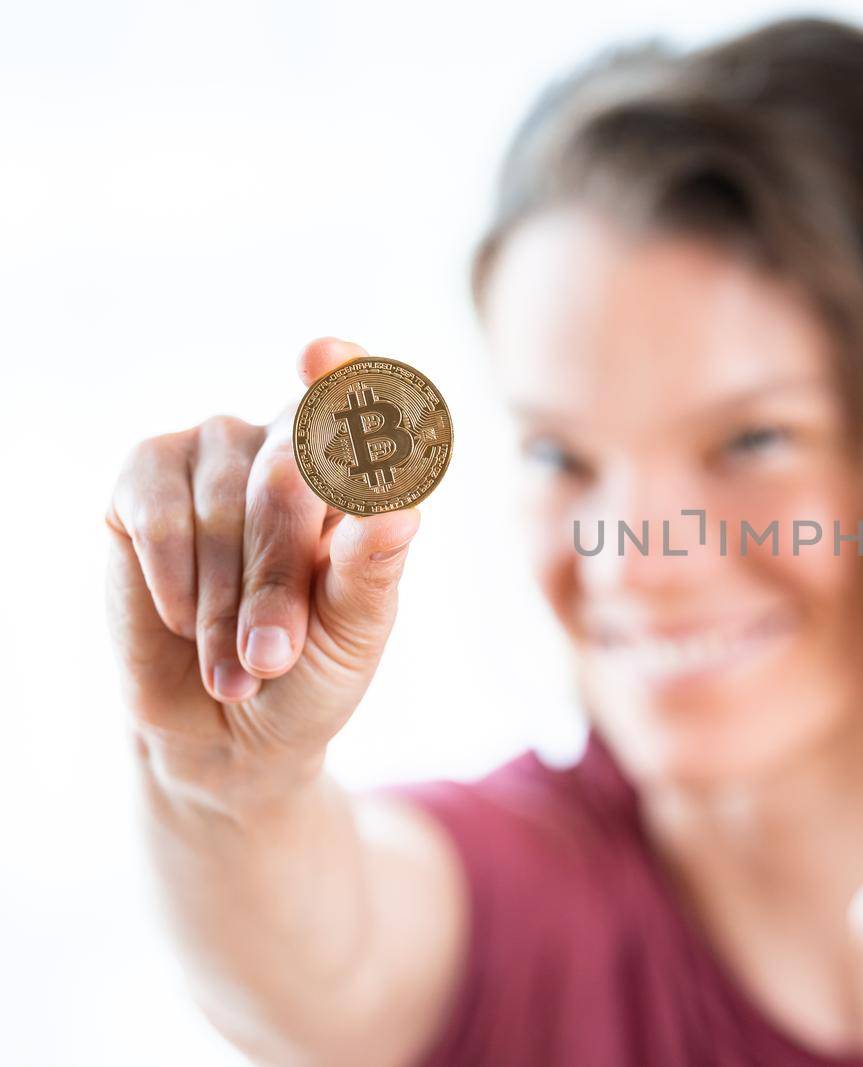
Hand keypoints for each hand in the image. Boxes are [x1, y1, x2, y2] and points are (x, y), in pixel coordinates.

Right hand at [105, 337, 420, 816]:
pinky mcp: (145, 476)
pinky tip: (183, 622)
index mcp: (358, 474)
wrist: (227, 729)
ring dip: (227, 601)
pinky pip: (158, 514)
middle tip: (275, 654)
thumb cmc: (310, 672)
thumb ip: (374, 567)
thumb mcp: (354, 631)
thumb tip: (401, 507)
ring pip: (224, 505)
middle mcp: (288, 444)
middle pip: (292, 474)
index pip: (359, 402)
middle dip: (279, 578)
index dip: (343, 375)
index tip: (322, 357)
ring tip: (238, 663)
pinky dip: (174, 580)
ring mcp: (216, 451)